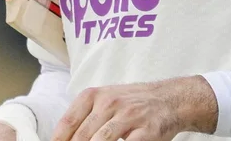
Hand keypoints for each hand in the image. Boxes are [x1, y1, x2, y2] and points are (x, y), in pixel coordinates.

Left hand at [51, 76, 216, 140]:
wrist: (170, 99)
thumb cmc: (132, 103)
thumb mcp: (105, 100)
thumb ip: (84, 117)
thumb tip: (60, 139)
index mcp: (95, 95)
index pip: (68, 123)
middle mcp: (110, 102)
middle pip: (82, 136)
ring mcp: (129, 116)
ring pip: (100, 140)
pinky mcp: (146, 130)